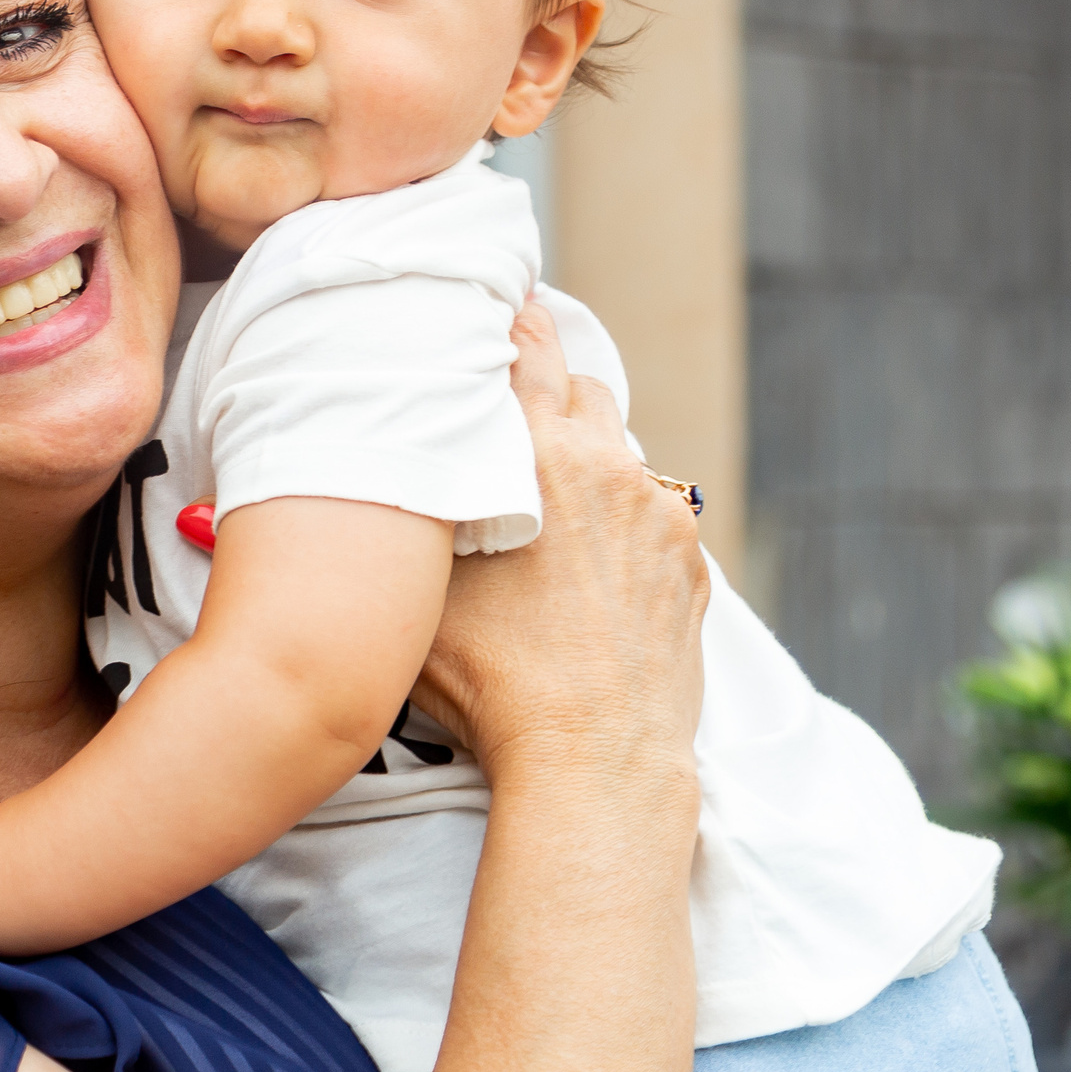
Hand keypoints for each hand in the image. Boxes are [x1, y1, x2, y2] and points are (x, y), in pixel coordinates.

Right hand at [415, 301, 708, 783]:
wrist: (594, 760)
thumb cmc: (491, 683)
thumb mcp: (419, 586)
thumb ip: (407, 512)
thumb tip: (380, 470)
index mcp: (539, 458)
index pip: (527, 347)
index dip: (508, 321)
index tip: (494, 311)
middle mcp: (609, 468)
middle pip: (580, 387)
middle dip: (545, 393)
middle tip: (508, 413)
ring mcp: (660, 515)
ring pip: (620, 451)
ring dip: (586, 458)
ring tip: (546, 505)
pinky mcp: (690, 562)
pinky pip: (651, 511)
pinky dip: (621, 517)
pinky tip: (587, 564)